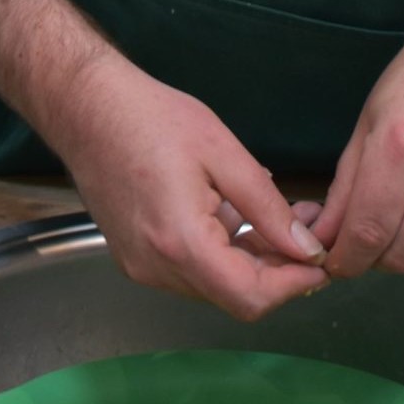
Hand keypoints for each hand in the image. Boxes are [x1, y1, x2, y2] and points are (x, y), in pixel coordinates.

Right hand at [48, 51, 330, 321]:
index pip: (251, 298)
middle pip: (233, 295)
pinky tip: (227, 212)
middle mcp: (157, 269)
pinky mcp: (132, 256)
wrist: (84, 105)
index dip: (293, 284)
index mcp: (181, 244)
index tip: (319, 257)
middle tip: (304, 226)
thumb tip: (307, 249)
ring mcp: (140, 266)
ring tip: (271, 213)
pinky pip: (188, 269)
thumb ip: (267, 207)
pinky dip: (218, 252)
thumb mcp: (221, 152)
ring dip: (248, 260)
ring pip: (212, 284)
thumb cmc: (150, 116)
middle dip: (276, 268)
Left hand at [311, 9, 403, 278]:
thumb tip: (326, 234)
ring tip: (403, 220)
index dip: (345, 257)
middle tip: (366, 242)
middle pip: (403, 255)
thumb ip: (347, 181)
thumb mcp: (371, 116)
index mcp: (401, 146)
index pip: (367, 230)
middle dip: (374, 259)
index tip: (334, 263)